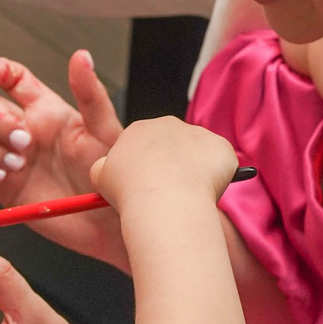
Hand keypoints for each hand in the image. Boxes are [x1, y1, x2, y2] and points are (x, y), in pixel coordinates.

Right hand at [0, 51, 123, 261]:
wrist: (106, 224)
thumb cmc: (110, 175)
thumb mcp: (104, 132)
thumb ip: (90, 94)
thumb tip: (81, 56)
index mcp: (47, 110)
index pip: (14, 79)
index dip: (0, 70)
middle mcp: (25, 129)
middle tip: (23, 140)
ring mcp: (10, 156)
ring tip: (18, 163)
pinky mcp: (1, 184)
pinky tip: (2, 174)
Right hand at [91, 117, 239, 214]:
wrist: (164, 199)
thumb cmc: (131, 191)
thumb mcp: (101, 177)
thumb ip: (104, 167)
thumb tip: (107, 168)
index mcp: (139, 129)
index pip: (146, 145)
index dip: (149, 167)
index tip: (149, 186)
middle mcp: (169, 124)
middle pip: (174, 146)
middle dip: (174, 166)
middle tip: (170, 192)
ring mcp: (197, 133)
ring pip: (199, 154)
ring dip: (196, 171)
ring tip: (188, 196)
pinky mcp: (220, 147)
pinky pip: (221, 163)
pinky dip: (218, 177)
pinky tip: (206, 193)